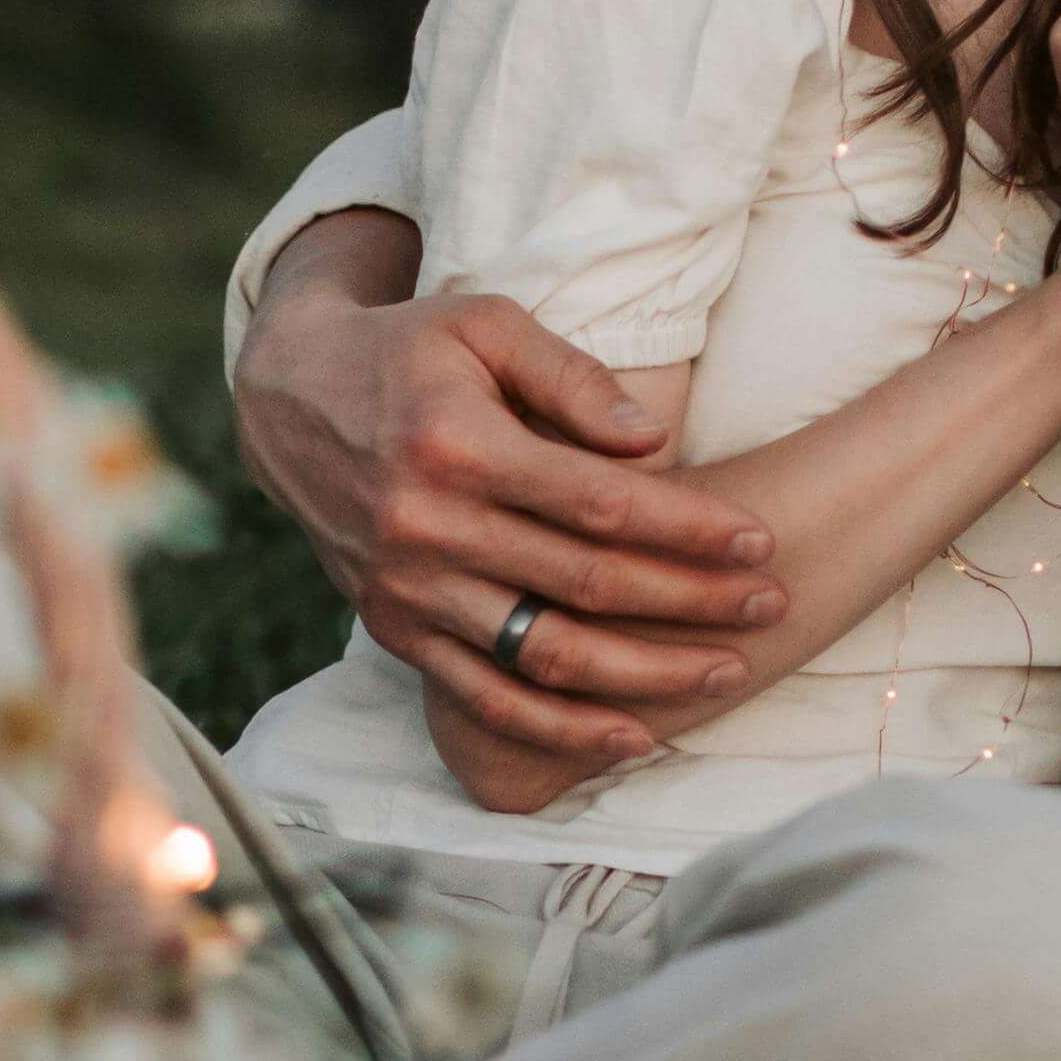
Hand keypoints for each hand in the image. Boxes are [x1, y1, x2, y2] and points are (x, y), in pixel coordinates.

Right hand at [233, 262, 779, 773]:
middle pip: (586, 583)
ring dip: (644, 675)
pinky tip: (631, 737)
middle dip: (692, 600)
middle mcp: (425, 527)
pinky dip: (561, 729)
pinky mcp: (393, 629)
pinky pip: (485, 699)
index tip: (758, 541)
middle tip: (772, 603)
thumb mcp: (485, 323)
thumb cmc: (408, 349)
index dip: (687, 528)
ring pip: (545, 654)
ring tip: (726, 676)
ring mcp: (406, 589)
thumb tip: (653, 442)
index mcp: (455, 445)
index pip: (598, 503)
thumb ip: (571, 376)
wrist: (288, 399)